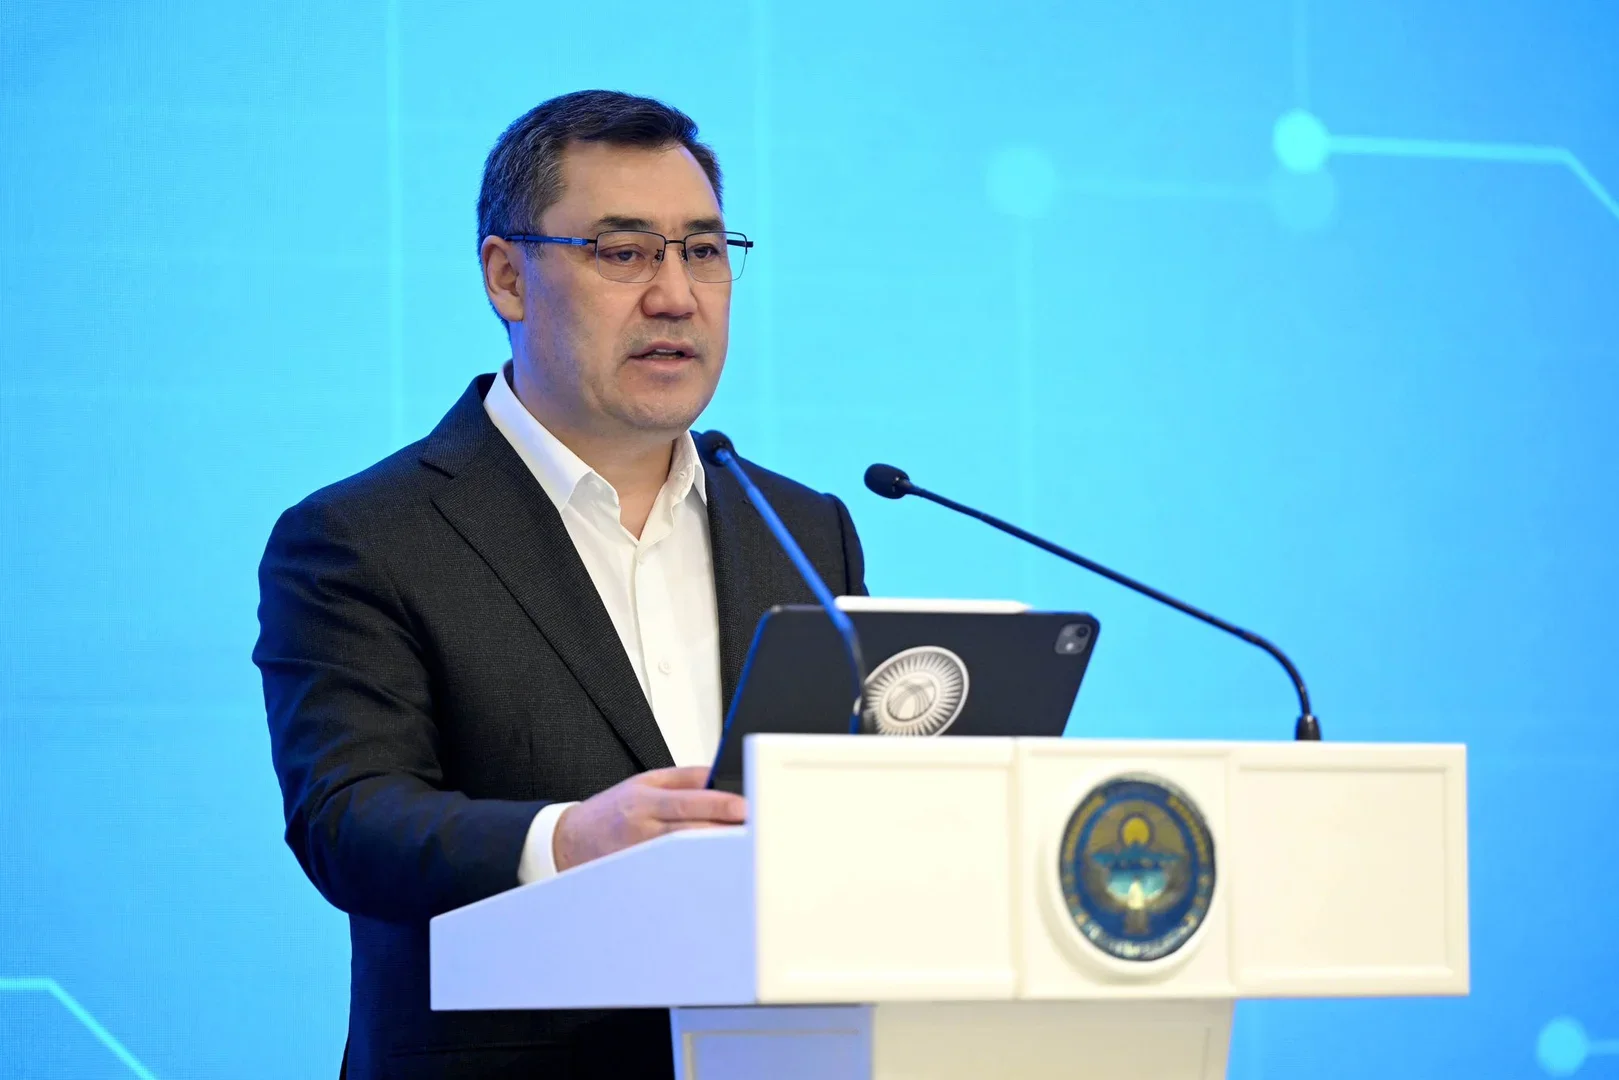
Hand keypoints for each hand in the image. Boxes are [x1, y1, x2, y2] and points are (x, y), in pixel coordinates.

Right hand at [552, 766, 746, 872]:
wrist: (570, 841)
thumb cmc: (612, 810)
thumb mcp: (644, 782)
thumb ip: (685, 778)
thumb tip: (721, 777)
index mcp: (644, 801)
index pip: (689, 802)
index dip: (720, 805)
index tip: (746, 807)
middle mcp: (643, 831)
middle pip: (692, 832)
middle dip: (726, 831)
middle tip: (756, 829)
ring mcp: (642, 858)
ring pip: (688, 857)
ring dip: (717, 853)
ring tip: (744, 850)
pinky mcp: (642, 878)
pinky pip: (675, 876)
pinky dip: (697, 872)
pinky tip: (717, 871)